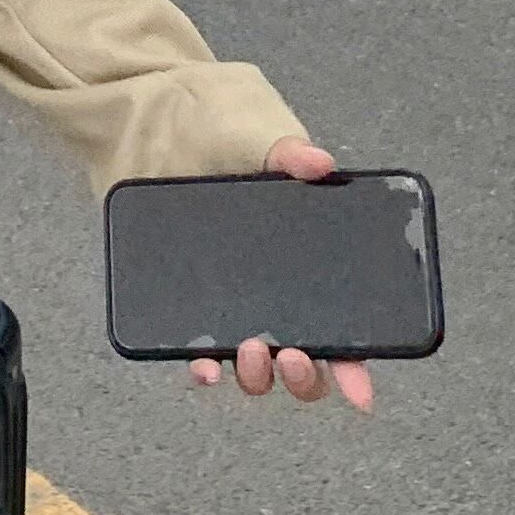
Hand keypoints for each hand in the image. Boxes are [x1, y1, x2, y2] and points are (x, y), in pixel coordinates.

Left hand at [185, 138, 374, 412]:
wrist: (152, 121)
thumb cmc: (219, 131)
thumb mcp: (261, 139)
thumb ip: (289, 153)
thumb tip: (320, 163)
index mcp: (306, 264)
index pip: (343, 328)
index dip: (354, 366)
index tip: (361, 394)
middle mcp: (271, 293)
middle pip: (301, 362)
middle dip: (305, 377)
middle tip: (295, 356)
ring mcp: (229, 301)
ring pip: (254, 368)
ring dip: (257, 376)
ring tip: (251, 350)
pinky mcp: (186, 302)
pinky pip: (199, 352)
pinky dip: (204, 369)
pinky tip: (204, 367)